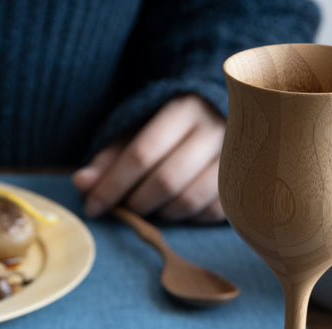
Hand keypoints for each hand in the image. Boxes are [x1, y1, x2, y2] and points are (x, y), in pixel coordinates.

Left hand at [72, 95, 225, 222]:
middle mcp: (216, 128)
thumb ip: (110, 158)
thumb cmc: (174, 129)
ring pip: (190, 200)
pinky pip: (212, 212)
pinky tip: (177, 207)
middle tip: (126, 207)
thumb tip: (81, 184)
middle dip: (137, 203)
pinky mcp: (250, 180)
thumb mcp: (140, 132)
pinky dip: (188, 218)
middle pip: (166, 180)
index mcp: (184, 108)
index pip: (142, 153)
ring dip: (161, 213)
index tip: (93, 208)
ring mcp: (239, 155)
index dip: (112, 186)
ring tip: (151, 206)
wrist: (229, 116)